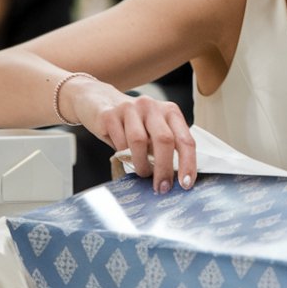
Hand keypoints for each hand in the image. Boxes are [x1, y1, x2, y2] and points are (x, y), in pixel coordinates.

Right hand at [68, 79, 195, 192]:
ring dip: (142, 164)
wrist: (98, 100)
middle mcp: (152, 107)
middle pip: (164, 140)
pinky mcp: (110, 115)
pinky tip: (123, 156)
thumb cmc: (131, 122)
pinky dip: (122, 156)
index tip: (185, 183)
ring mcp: (130, 108)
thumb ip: (163, 147)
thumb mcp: (152, 130)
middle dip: (164, 168)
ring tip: (142, 172)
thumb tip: (172, 178)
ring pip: (139, 142)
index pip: (185, 139)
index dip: (188, 163)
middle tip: (161, 187)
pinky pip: (119, 142)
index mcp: (169, 111)